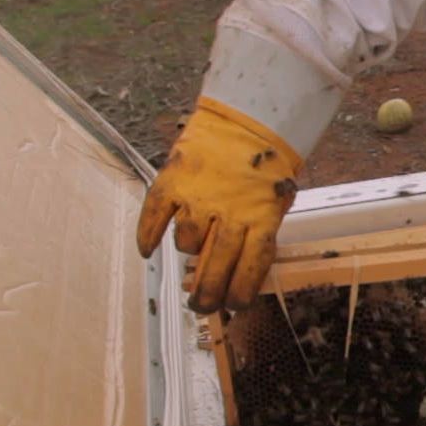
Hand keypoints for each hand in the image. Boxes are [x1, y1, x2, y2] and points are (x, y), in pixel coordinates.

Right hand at [136, 97, 301, 312]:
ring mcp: (198, 197)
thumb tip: (240, 273)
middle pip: (215, 267)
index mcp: (262, 219)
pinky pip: (154, 217)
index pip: (249, 269)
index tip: (234, 307)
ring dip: (189, 250)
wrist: (249, 118)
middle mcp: (230, 213)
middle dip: (208, 295)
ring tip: (194, 246)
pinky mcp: (173, 182)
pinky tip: (148, 250)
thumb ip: (259, 232)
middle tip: (201, 308)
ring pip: (187, 243)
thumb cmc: (267, 164)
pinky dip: (148, 236)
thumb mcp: (276, 201)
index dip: (239, 294)